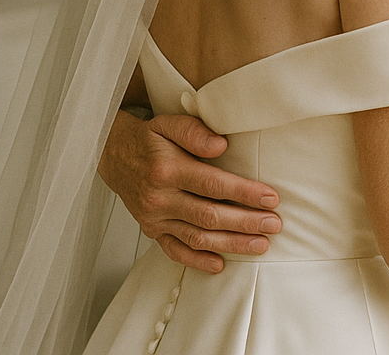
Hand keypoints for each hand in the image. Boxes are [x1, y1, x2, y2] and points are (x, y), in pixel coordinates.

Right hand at [98, 110, 281, 272]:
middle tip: (274, 225)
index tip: (271, 198)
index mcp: (167, 170)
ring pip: (197, 237)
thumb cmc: (150, 140)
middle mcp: (160, 198)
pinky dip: (197, 260)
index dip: (243, 193)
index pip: (212, 184)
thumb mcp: (168, 124)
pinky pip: (175, 251)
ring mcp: (155, 218)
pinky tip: (220, 264)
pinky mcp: (152, 231)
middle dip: (245, 222)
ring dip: (230, 243)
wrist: (114, 157)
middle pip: (208, 215)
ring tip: (260, 245)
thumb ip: (194, 132)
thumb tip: (221, 145)